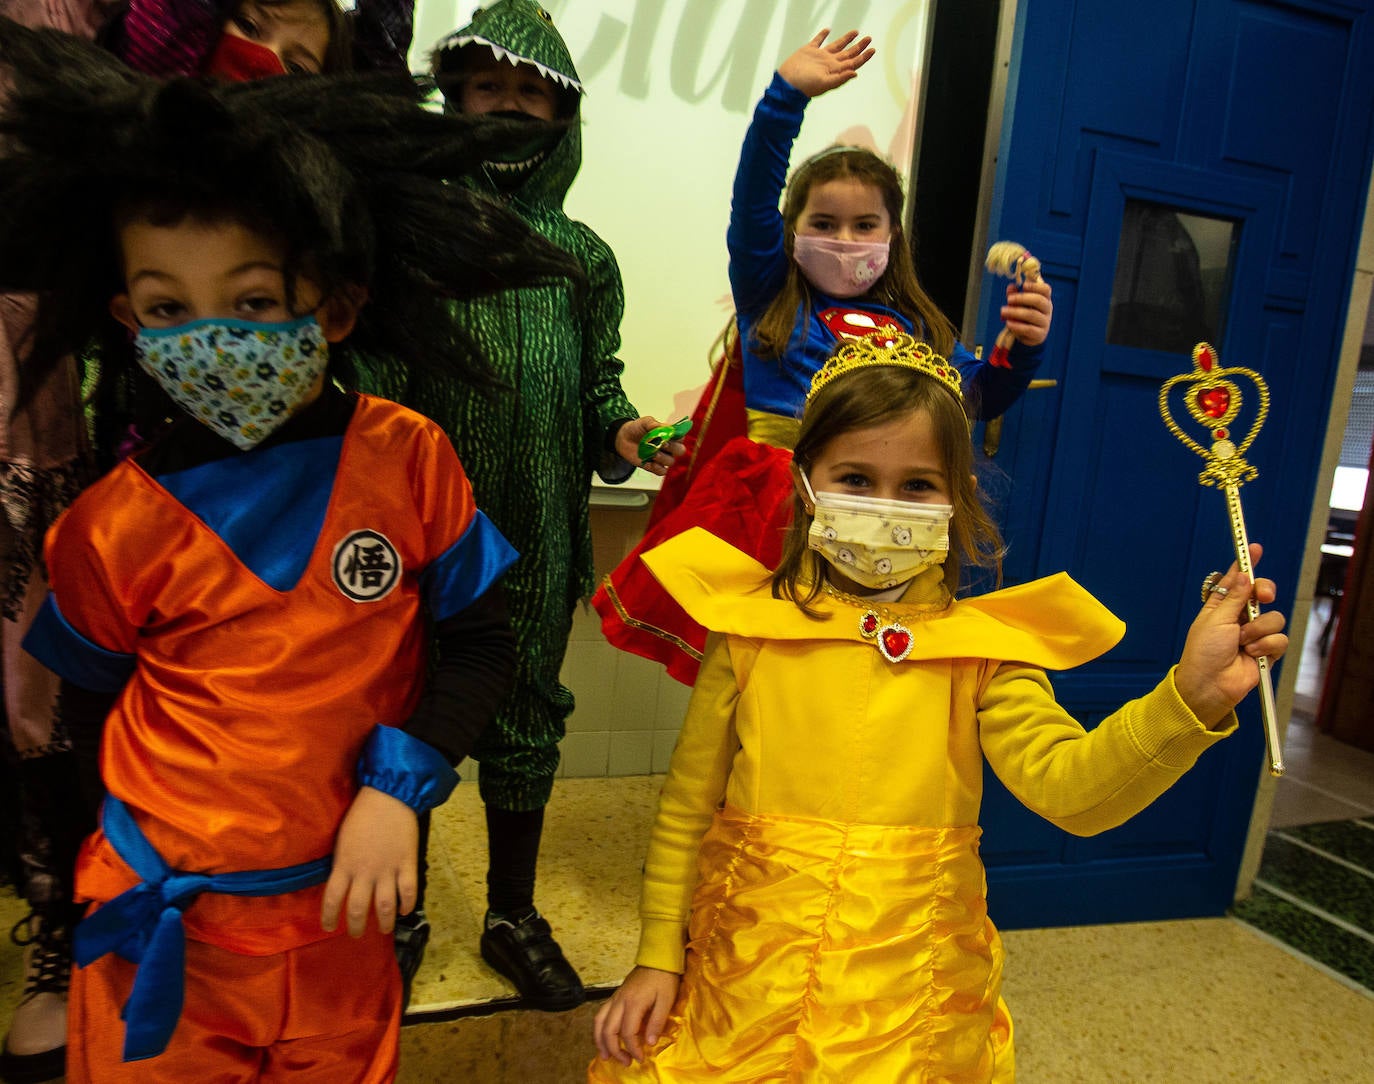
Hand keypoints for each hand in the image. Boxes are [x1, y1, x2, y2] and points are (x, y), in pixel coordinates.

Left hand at [321, 786, 418, 937]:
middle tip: (356, 933)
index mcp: (345, 865)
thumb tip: (342, 881)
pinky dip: (407, 903)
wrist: (389, 796)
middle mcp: (365, 872)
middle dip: (356, 927)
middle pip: (358, 909)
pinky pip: (408, 891)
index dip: (329, 917)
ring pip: (385, 906)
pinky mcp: (407, 863)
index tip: (329, 927)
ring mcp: (388, 869)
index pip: (332, 899)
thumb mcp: (342, 840)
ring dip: (385, 922)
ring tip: (384, 929)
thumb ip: (342, 863)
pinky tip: (405, 909)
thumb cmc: (361, 814)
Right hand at [593, 966, 680, 1064]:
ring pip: (600, 1021)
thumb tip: (649, 1043)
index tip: (641, 1058)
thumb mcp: (667, 999)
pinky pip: (601, 1013)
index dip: (633, 1049)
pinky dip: (599, 1028)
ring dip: (600, 1040)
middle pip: (609, 1030)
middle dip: (614, 1049)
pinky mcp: (615, 995)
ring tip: (605, 1055)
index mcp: (633, 1003)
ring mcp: (616, 997)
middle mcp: (620, 1001)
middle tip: (625, 1062)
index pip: (628, 1033)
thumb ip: (657, 1021)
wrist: (658, 958)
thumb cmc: (664, 978)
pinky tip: (603, 1036)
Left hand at [616, 417, 685, 476]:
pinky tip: (650, 462)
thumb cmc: (637, 428)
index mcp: (670, 435)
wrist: (624, 438)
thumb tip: (665, 428)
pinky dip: (657, 468)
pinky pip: (662, 471)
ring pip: (671, 461)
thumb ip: (655, 424)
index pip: (681, 437)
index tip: (669, 435)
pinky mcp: (654, 467)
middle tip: (663, 444)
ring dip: (663, 458)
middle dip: (673, 448)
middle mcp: (669, 447)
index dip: (677, 437)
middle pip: (680, 450)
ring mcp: (662, 458)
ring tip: (653, 453)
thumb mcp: (645, 422)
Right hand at [777, 29, 874, 97]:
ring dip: (846, 39)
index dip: (863, 56)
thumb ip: (840, 78)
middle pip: (848, 53)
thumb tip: (855, 72)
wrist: (787, 83)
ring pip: (836, 45)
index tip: (872, 49)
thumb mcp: (824, 83)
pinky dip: (822, 35)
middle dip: (859, 46)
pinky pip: (818, 41)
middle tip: (869, 38)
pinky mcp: (808, 51)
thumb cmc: (805, 86)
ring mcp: (819, 56)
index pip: (853, 62)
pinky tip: (828, 30)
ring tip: (856, 32)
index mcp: (834, 70)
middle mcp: (829, 63)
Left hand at [1001, 279, 1052, 346]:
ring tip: (1003, 311)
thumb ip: (1015, 294)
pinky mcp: (1040, 334)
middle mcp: (1047, 310)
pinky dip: (1017, 326)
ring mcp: (1045, 322)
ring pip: (1032, 315)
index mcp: (1045, 299)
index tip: (1023, 286)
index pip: (1046, 289)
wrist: (1029, 336)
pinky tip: (1008, 323)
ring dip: (1015, 312)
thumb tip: (1011, 286)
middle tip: (1009, 299)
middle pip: (1039, 300)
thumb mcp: (1019, 304)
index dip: (1035, 286)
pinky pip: (1029, 329)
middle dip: (1022, 298)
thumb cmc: (1024, 315)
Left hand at [1174, 543, 1288, 728]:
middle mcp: (1239, 617)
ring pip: (1274, 617)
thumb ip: (1233, 598)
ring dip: (1258, 630)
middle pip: (1262, 593)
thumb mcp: (1215, 620)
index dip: (1246, 564)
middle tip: (1261, 596)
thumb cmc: (1203, 653)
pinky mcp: (1267, 650)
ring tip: (1242, 643)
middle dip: (1264, 592)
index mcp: (1221, 606)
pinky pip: (1280, 639)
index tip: (1253, 548)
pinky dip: (1266, 646)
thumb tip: (1245, 576)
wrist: (1210, 686)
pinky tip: (1252, 655)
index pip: (1237, 580)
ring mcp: (1254, 633)